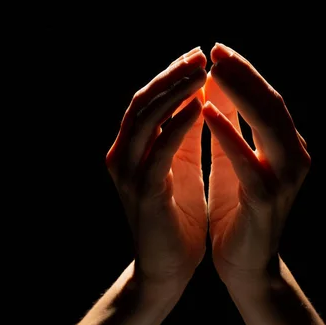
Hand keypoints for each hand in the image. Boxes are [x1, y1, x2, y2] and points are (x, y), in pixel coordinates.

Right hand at [106, 47, 207, 286]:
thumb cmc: (177, 219)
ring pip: (146, 120)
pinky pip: (161, 151)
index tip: (198, 55)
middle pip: (143, 102)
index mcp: (133, 150)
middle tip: (200, 54)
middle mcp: (124, 157)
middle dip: (172, 75)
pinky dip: (178, 126)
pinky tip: (199, 108)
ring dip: (174, 92)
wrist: (167, 269)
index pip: (147, 100)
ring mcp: (130, 175)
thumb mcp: (183, 167)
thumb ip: (186, 134)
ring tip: (201, 72)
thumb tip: (201, 96)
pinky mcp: (145, 194)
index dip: (170, 75)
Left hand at [204, 43, 309, 283]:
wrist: (245, 266)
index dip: (245, 73)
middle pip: (272, 105)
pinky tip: (208, 111)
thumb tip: (220, 87)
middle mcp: (294, 160)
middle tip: (217, 50)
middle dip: (244, 75)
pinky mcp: (265, 201)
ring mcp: (284, 180)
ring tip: (214, 69)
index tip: (218, 50)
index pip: (269, 100)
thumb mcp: (234, 163)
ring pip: (268, 125)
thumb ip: (232, 128)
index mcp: (288, 149)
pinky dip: (228, 133)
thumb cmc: (237, 213)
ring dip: (241, 94)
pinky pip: (246, 160)